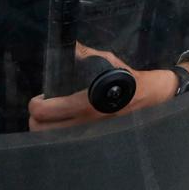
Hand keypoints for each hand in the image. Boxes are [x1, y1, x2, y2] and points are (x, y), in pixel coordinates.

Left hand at [28, 43, 186, 131]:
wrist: (152, 97)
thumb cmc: (129, 79)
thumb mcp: (107, 61)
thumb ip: (84, 55)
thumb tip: (68, 46)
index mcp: (84, 104)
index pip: (44, 112)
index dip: (36, 104)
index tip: (40, 98)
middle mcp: (83, 124)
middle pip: (40, 130)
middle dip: (37, 119)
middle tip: (44, 109)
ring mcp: (89, 136)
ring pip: (51, 141)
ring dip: (47, 129)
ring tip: (53, 118)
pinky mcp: (95, 141)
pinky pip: (67, 143)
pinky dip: (60, 136)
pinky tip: (66, 126)